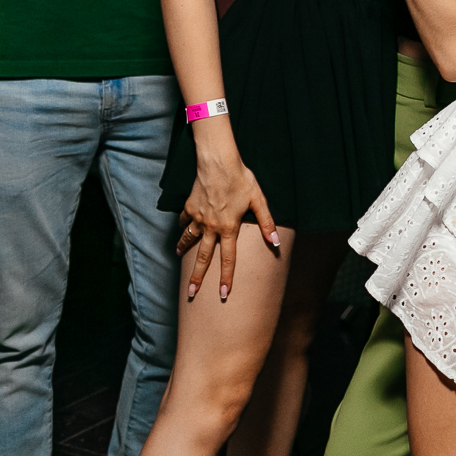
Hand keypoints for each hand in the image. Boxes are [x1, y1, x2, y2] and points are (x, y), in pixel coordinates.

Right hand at [176, 139, 278, 300]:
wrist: (218, 162)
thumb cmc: (241, 179)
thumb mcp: (258, 200)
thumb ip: (266, 223)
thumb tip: (275, 242)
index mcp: (228, 228)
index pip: (228, 259)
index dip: (227, 277)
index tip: (223, 293)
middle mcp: (211, 227)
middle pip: (203, 257)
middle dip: (197, 277)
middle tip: (191, 293)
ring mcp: (198, 218)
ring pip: (189, 240)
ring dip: (184, 250)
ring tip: (179, 257)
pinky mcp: (189, 207)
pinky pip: (184, 221)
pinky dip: (183, 227)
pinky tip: (183, 230)